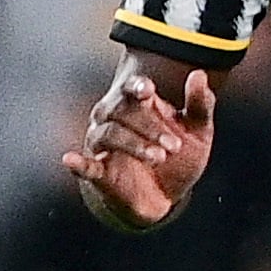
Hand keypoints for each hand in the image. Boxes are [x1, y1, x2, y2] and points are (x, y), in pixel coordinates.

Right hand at [64, 67, 214, 228]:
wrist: (168, 196)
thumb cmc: (180, 157)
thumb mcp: (198, 132)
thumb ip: (200, 104)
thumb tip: (200, 74)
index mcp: (138, 104)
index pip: (131, 88)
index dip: (137, 86)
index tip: (148, 91)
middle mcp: (115, 118)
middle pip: (121, 110)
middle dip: (149, 125)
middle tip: (174, 145)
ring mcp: (104, 144)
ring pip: (109, 134)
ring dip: (134, 144)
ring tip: (159, 157)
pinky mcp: (99, 173)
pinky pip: (85, 165)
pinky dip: (78, 163)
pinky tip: (70, 160)